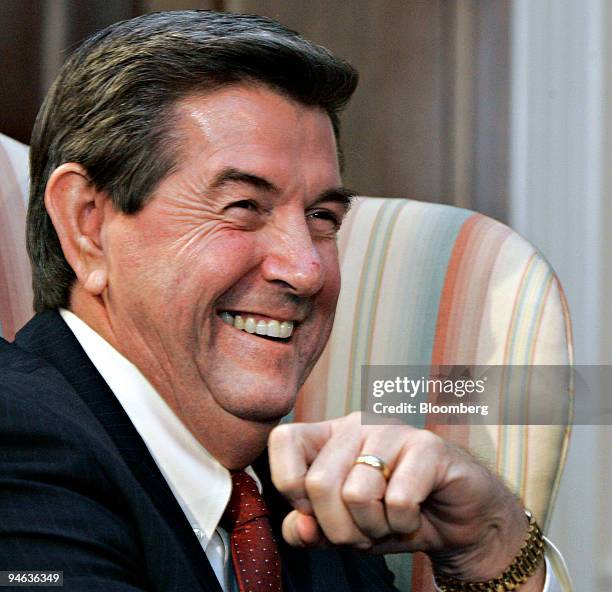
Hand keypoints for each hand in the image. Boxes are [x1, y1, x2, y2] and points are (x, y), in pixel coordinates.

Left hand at [268, 412, 544, 586]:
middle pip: (318, 482)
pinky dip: (403, 525)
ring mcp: (393, 431)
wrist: (457, 520)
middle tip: (362, 531)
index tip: (312, 510)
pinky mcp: (428, 446)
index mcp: (330, 436)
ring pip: (356, 494)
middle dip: (338, 529)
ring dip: (373, 528)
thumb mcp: (341, 529)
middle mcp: (357, 425)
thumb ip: (308, 529)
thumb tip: (300, 527)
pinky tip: (414, 515)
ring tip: (389, 521)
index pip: (283, 439)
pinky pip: (398, 500)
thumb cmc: (392, 518)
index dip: (288, 483)